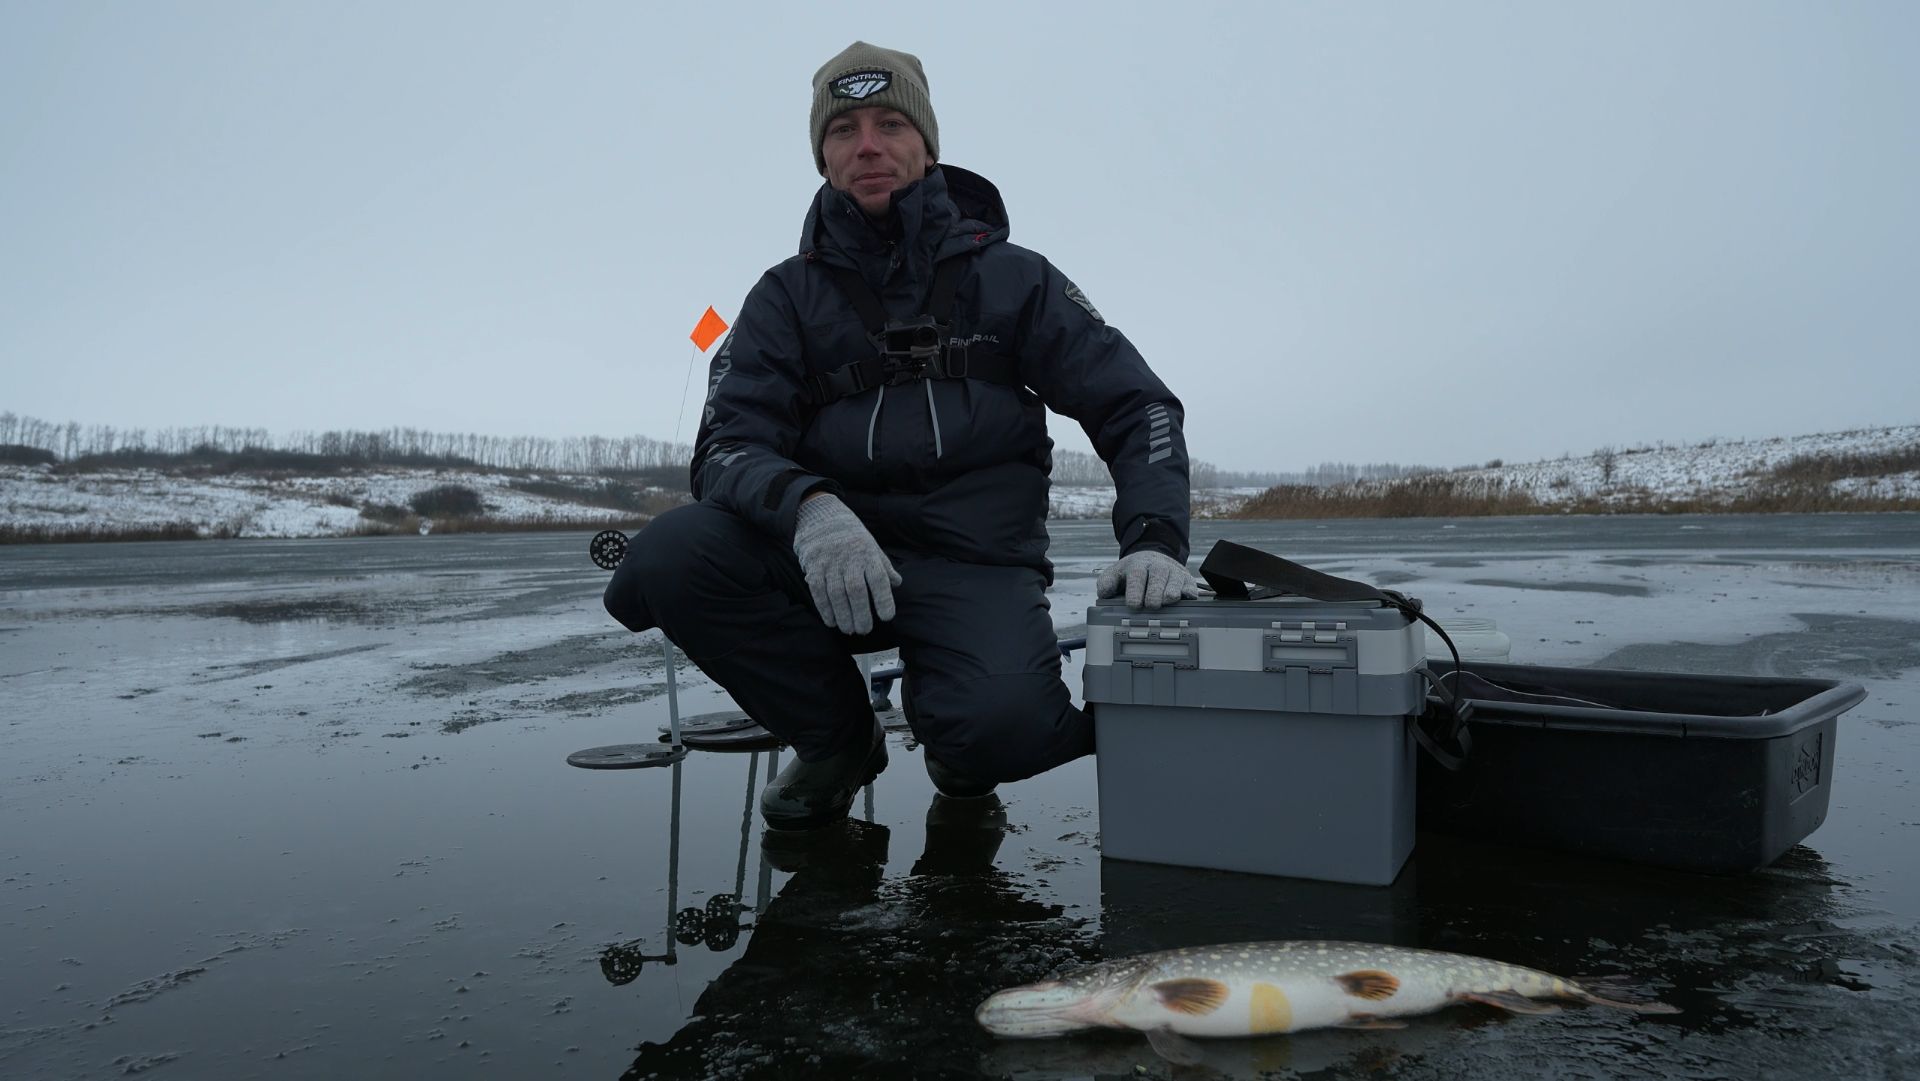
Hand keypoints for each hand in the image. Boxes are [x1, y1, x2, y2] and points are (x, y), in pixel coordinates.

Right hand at [792, 494, 900, 634]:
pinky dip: (825, 609)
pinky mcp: (814, 566)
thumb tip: (897, 583)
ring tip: (849, 629)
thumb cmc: (851, 535)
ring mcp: (830, 563)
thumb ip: (883, 566)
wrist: (821, 516)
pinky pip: (819, 591)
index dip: (883, 599)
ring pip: (837, 594)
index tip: (887, 617)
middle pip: (856, 591)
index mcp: (868, 554)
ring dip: (843, 616)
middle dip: (861, 614)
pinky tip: (831, 622)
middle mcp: (849, 559)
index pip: (879, 579)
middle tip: (864, 630)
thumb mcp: (871, 545)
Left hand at [1096, 550, 1198, 609]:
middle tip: (1151, 605)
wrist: (1154, 558)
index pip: (1137, 576)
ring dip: (1172, 592)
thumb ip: (1106, 583)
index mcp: (1138, 565)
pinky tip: (1186, 601)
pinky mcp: (1187, 581)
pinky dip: (1190, 594)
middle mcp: (1158, 567)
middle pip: (1158, 577)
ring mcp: (1174, 573)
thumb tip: (1104, 593)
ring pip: (1176, 581)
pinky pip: (1191, 587)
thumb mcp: (1115, 574)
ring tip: (1167, 601)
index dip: (1135, 590)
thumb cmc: (1133, 572)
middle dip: (1155, 592)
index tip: (1133, 604)